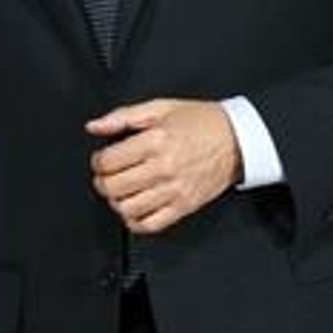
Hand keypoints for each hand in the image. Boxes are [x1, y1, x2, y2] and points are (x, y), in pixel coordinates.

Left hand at [86, 98, 241, 233]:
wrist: (238, 140)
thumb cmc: (201, 123)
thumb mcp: (159, 108)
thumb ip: (121, 117)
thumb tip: (95, 126)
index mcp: (155, 141)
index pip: (108, 161)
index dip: (97, 161)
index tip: (101, 160)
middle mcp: (164, 167)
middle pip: (114, 186)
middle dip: (102, 182)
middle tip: (106, 176)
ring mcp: (175, 190)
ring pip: (128, 208)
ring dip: (116, 202)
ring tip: (120, 192)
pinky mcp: (185, 206)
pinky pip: (152, 224)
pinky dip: (136, 221)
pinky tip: (134, 209)